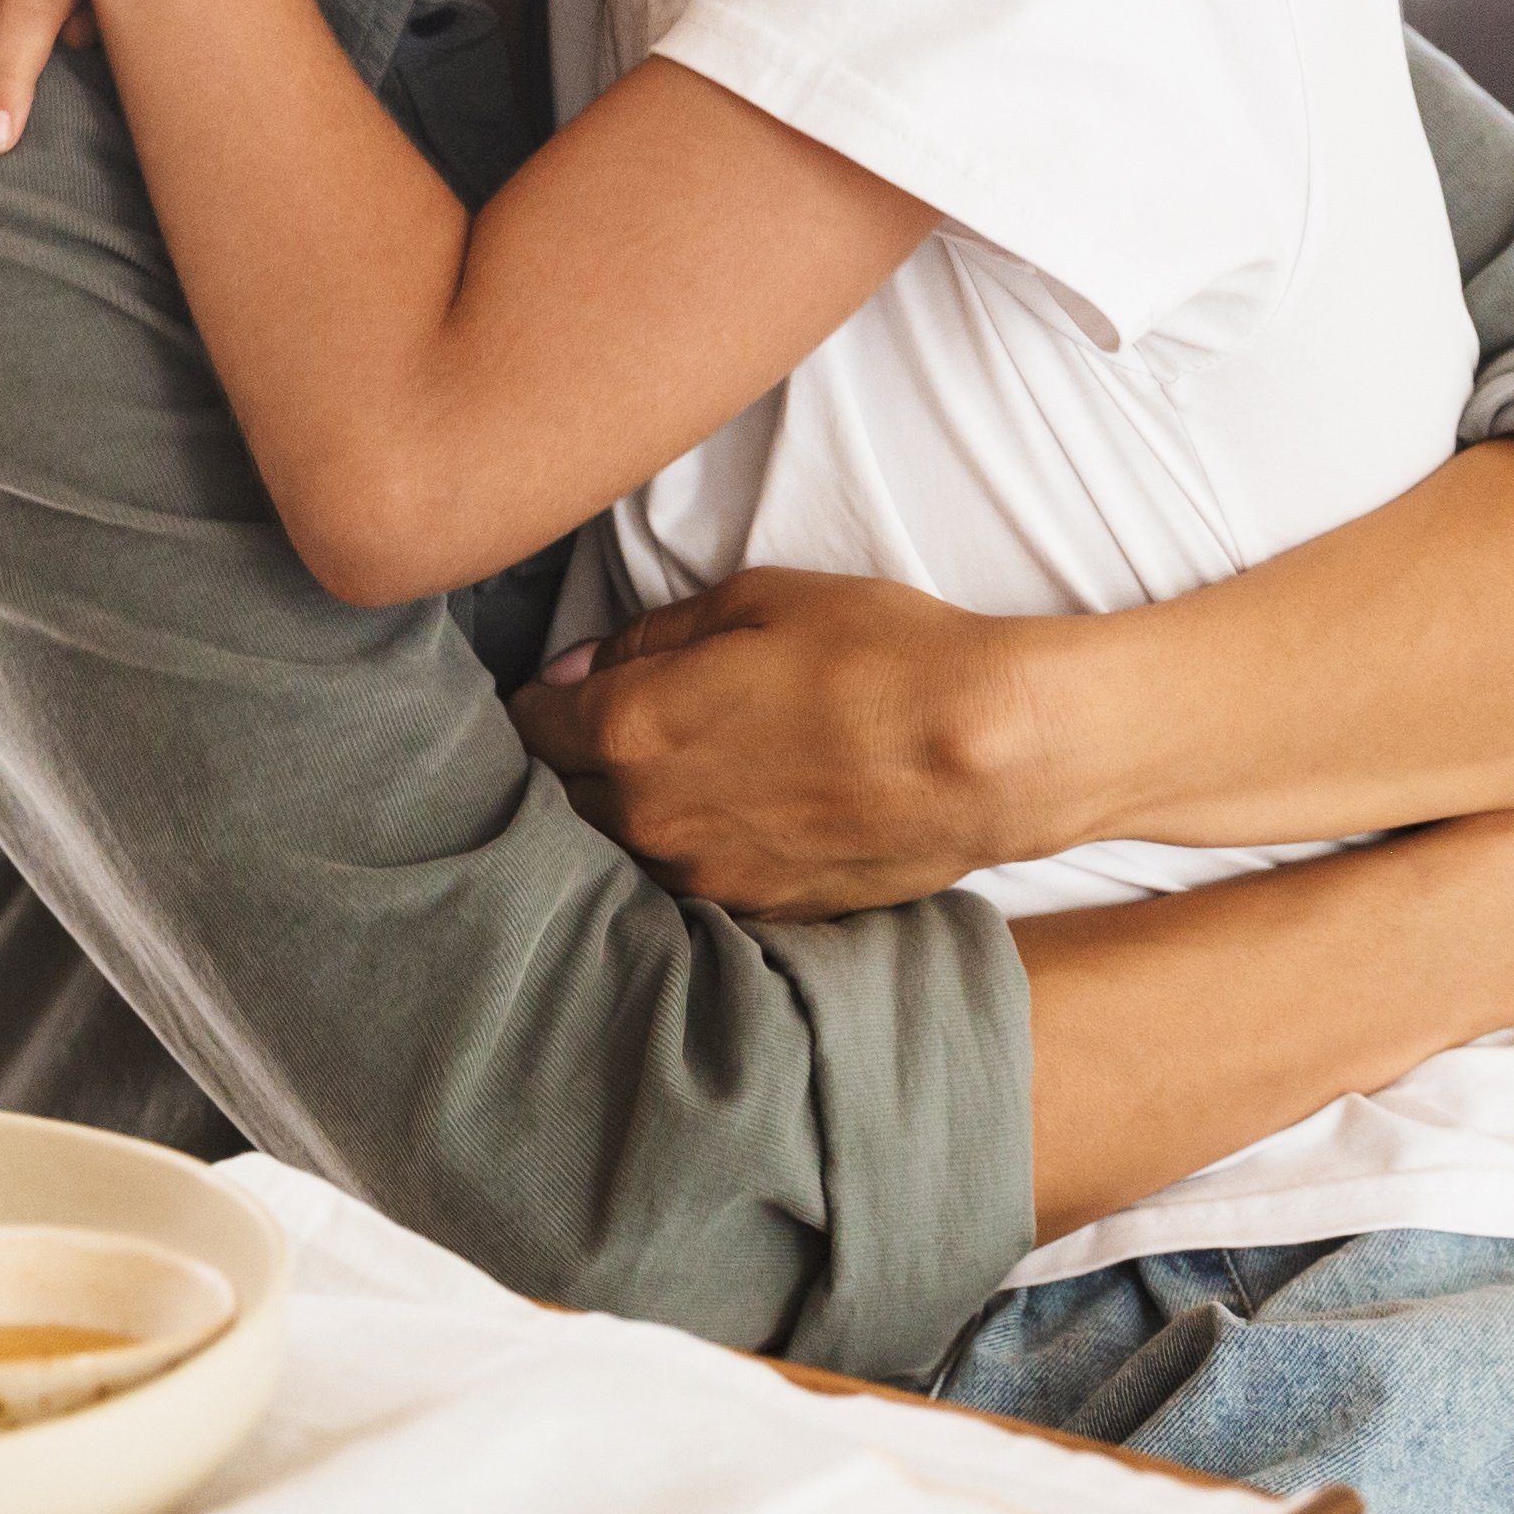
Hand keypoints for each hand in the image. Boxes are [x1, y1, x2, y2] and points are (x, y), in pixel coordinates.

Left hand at [510, 566, 1042, 913]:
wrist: (986, 752)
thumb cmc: (879, 654)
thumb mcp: (758, 601)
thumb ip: (648, 636)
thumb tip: (577, 668)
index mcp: (631, 729)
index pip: (527, 725)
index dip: (535, 700)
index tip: (555, 691)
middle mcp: (648, 816)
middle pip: (555, 798)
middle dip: (563, 764)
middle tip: (595, 732)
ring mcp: (700, 875)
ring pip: (613, 850)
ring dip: (617, 815)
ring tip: (660, 776)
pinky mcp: (752, 912)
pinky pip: (682, 882)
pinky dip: (681, 852)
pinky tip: (719, 818)